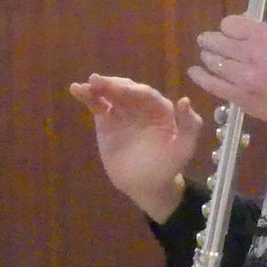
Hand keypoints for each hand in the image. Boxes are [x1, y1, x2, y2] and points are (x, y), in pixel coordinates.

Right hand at [67, 73, 204, 221]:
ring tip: (84, 86)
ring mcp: (123, 111)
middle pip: (125, 91)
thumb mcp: (184, 148)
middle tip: (96, 81)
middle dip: (112, 85)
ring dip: (97, 88)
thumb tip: (184, 100)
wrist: (146, 184)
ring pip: (109, 95)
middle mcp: (141, 105)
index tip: (119, 88)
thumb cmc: (167, 166)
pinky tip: (76, 89)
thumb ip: (189, 125)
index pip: (146, 94)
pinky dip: (87, 97)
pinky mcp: (107, 120)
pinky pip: (97, 105)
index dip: (132, 90)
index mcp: (161, 108)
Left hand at [189, 17, 266, 127]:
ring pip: (213, 62)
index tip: (230, 31)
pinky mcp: (239, 96)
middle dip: (209, 39)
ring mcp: (242, 77)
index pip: (230, 24)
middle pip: (217, 42)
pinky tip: (194, 72)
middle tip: (205, 40)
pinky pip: (213, 85)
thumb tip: (249, 28)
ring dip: (206, 56)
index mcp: (263, 36)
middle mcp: (249, 54)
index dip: (228, 27)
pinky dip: (200, 77)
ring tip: (204, 55)